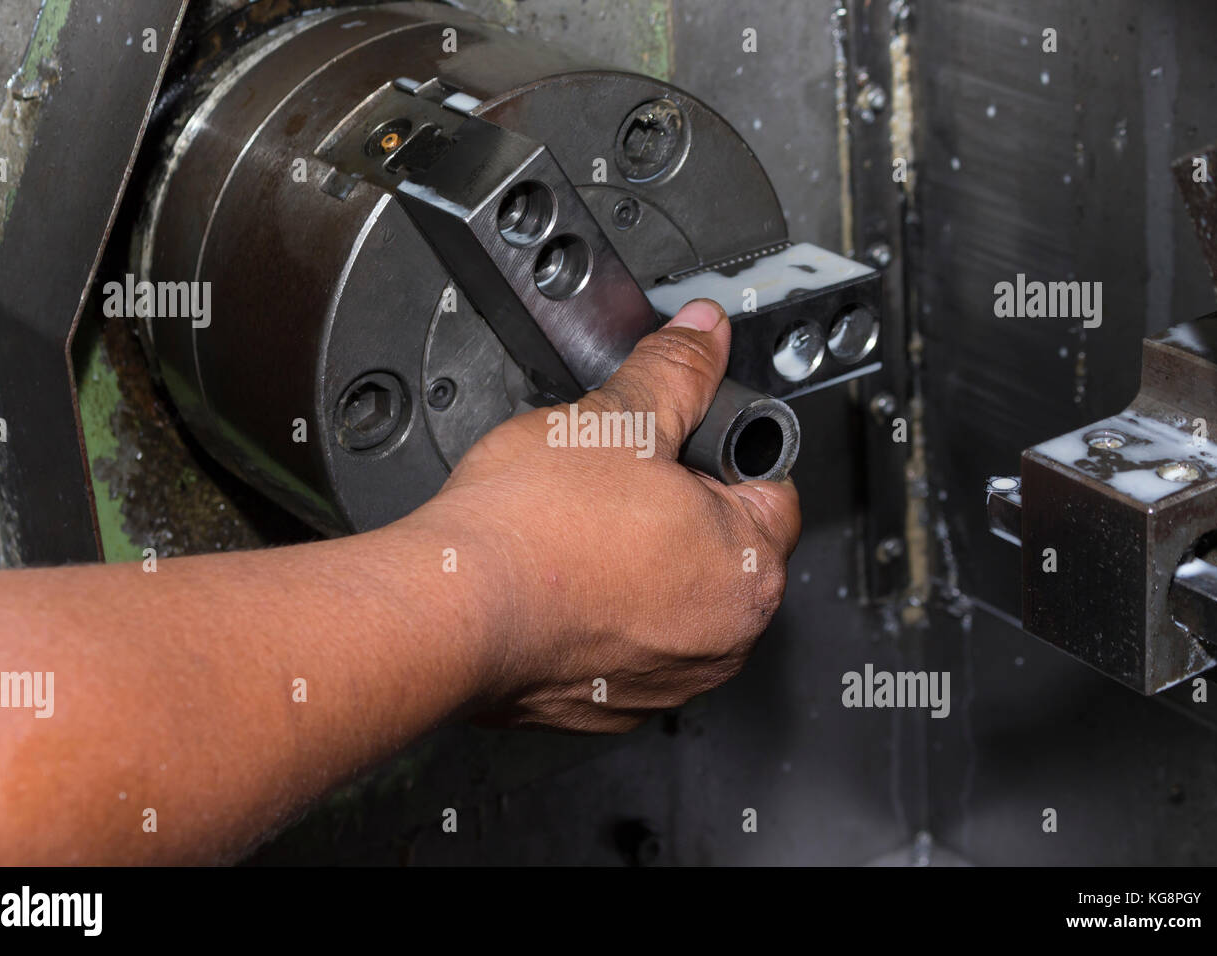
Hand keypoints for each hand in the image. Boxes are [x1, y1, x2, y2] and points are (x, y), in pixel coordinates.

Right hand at [428, 299, 801, 731]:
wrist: (446, 612)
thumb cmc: (532, 532)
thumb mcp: (616, 419)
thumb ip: (675, 371)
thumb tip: (702, 335)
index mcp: (748, 571)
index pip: (770, 486)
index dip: (718, 447)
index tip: (675, 439)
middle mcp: (723, 641)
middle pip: (722, 546)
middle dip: (679, 506)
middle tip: (618, 479)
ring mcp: (667, 681)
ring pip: (671, 596)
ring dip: (640, 562)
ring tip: (582, 529)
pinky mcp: (609, 707)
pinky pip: (623, 643)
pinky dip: (602, 612)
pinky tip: (561, 578)